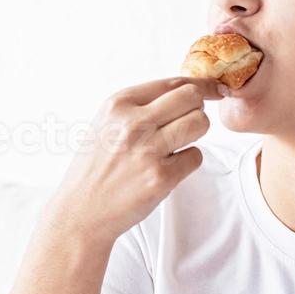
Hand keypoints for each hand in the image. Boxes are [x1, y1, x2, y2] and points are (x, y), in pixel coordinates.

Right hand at [47, 76, 222, 243]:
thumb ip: (140, 105)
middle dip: (198, 108)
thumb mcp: (106, 123)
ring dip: (195, 134)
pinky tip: (167, 169)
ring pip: (199, 123)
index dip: (200, 85)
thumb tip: (186, 90)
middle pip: (191, 97)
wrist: (80, 211)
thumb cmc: (96, 166)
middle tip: (189, 122)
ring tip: (176, 145)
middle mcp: (133, 123)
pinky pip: (196, 157)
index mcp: (119, 104)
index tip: (213, 90)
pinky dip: (187, 163)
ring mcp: (147, 150)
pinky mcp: (161, 177)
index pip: (173, 82)